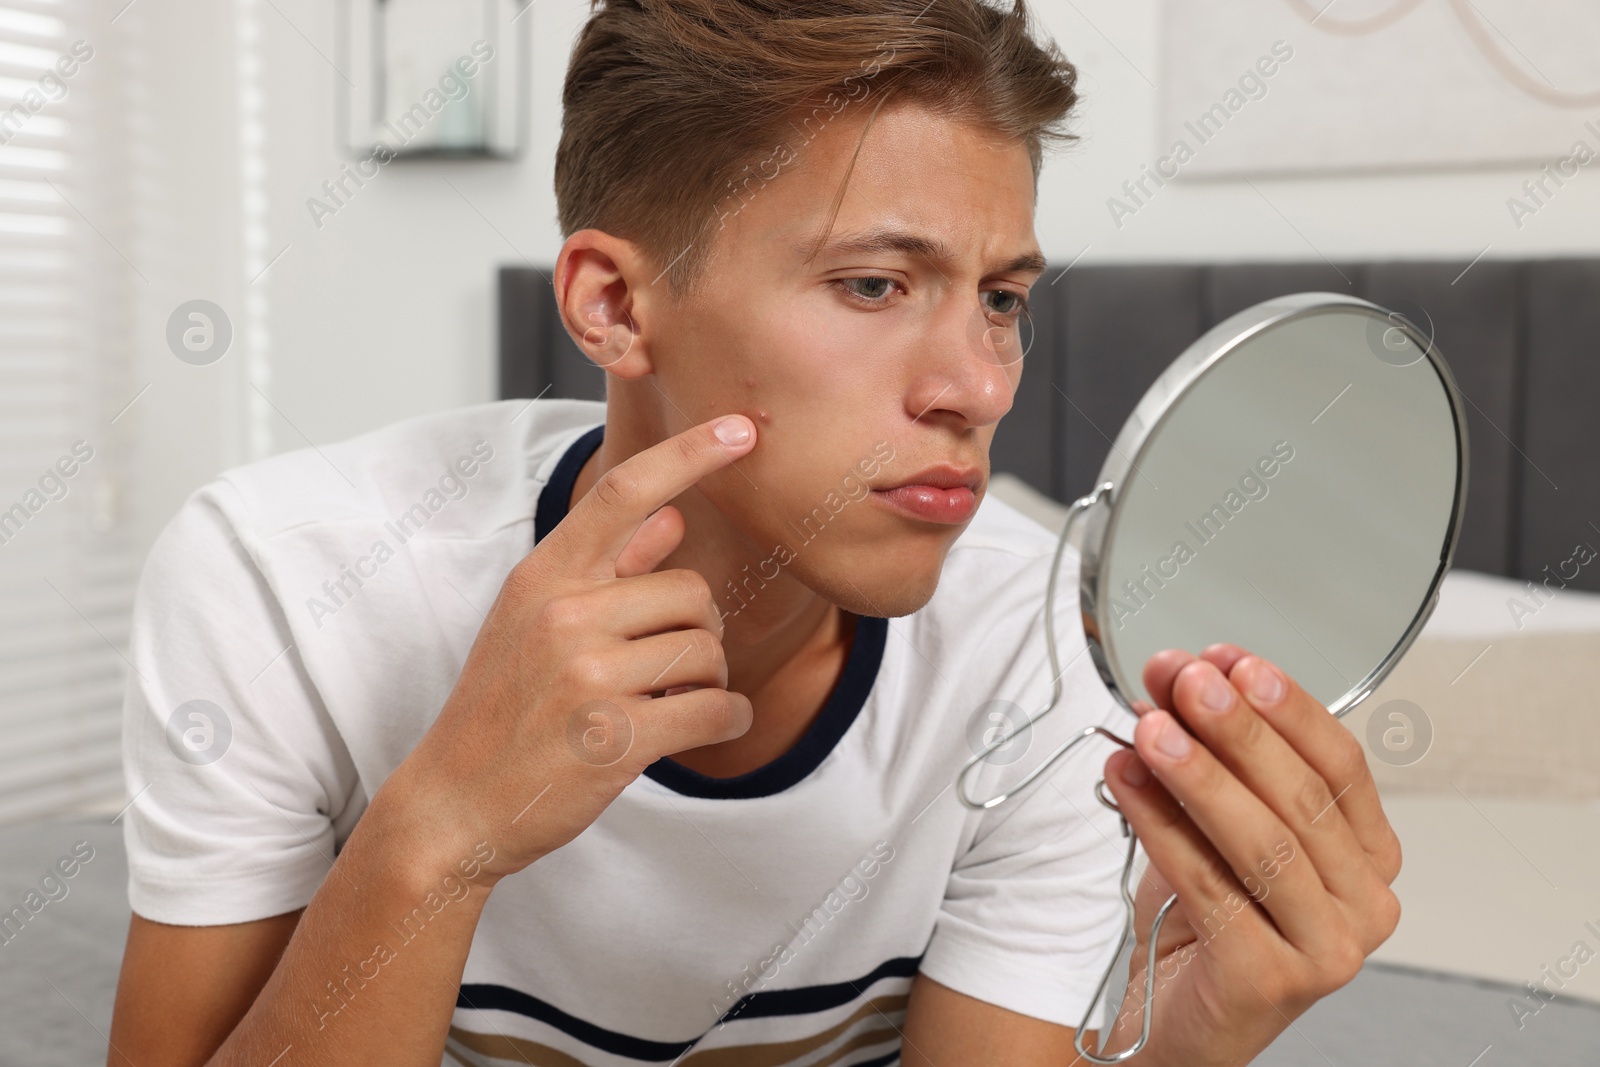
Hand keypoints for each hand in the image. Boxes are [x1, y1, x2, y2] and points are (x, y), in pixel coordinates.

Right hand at [382, 414, 759, 881]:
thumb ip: (607, 567)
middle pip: (693, 594)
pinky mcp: (616, 739)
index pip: (623, 492)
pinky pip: (717, 710)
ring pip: (708, 653)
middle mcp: (563, 615)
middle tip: (667, 668)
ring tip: (667, 705)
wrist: (453, 804)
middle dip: (699, 633)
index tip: (740, 428)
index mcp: (543, 577)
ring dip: (708, 683)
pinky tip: (707, 728)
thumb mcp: (533, 623)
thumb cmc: (502, 709)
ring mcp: (587, 677)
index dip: (688, 454)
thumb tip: (670, 516)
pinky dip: (727, 721)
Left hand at [1097, 644, 1401, 1066]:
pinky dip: (1160, 825)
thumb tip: (1173, 678)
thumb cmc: (1204, 920)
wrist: (1172, 1020)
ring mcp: (1326, 948)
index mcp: (1368, 855)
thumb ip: (1205, 753)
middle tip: (1186, 680)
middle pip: (1302, 798)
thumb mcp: (1212, 823)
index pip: (1340, 764)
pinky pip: (1209, 885)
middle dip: (1236, 729)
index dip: (1286, 705)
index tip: (1232, 659)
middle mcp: (1363, 904)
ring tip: (1150, 727)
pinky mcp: (1271, 980)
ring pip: (1263, 842)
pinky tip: (1125, 782)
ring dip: (1198, 774)